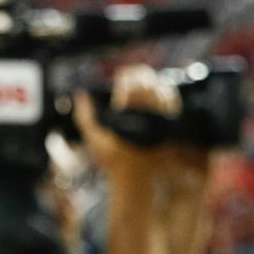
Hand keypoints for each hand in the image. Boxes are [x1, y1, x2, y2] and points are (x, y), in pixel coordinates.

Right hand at [73, 66, 205, 179]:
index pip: (131, 88)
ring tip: (141, 82)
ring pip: (161, 91)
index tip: (119, 82)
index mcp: (129, 118)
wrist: (135, 176)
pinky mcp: (170, 126)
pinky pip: (172, 103)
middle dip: (137, 77)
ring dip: (151, 82)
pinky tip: (157, 90)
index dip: (124, 79)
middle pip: (147, 86)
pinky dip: (166, 92)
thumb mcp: (93, 138)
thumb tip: (81, 94)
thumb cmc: (112, 158)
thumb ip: (84, 115)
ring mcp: (162, 121)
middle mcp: (148, 117)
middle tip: (129, 78)